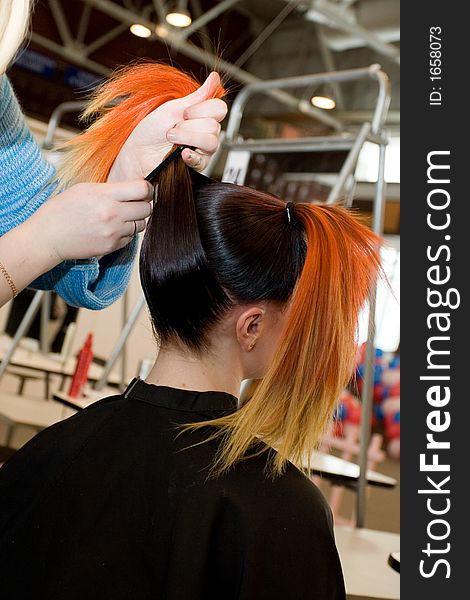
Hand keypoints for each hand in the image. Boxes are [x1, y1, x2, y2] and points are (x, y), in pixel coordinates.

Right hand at [29, 180, 152, 261]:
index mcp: (105, 195)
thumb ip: (111, 189)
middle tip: (134, 204)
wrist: (48, 237)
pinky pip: (130, 238)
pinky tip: (111, 229)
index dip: (147, 189)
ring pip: (141, 225)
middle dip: (143, 204)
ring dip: (135, 220)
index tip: (144, 190)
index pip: (142, 189)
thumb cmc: (62, 210)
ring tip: (120, 217)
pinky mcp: (112, 246)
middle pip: (146, 208)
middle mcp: (112, 214)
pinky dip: (125, 233)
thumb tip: (133, 189)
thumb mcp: (85, 189)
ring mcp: (113, 232)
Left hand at [108, 72, 226, 181]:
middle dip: (189, 126)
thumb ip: (197, 96)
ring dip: (188, 138)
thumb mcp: (173, 108)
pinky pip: (203, 160)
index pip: (219, 108)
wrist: (138, 154)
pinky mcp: (197, 165)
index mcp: (201, 116)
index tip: (185, 112)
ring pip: (211, 142)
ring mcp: (202, 150)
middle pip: (214, 126)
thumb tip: (215, 78)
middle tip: (172, 129)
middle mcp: (205, 132)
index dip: (202, 109)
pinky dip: (192, 155)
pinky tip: (182, 152)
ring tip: (171, 139)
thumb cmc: (151, 132)